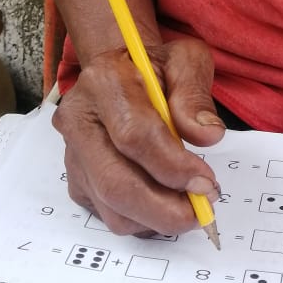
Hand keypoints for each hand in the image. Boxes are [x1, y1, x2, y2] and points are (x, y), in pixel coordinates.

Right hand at [52, 38, 225, 236]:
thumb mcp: (185, 61)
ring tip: (190, 206)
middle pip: (115, 182)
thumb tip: (208, 134)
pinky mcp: (78, 179)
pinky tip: (168, 203)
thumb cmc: (156, 67)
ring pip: (111, 207)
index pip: (134, 135)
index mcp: (103, 82)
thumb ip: (195, 97)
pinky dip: (144, 220)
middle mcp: (78, 119)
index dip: (173, 166)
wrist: (124, 70)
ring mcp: (73, 154)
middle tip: (202, 210)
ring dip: (156, 219)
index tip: (206, 182)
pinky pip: (109, 214)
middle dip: (164, 208)